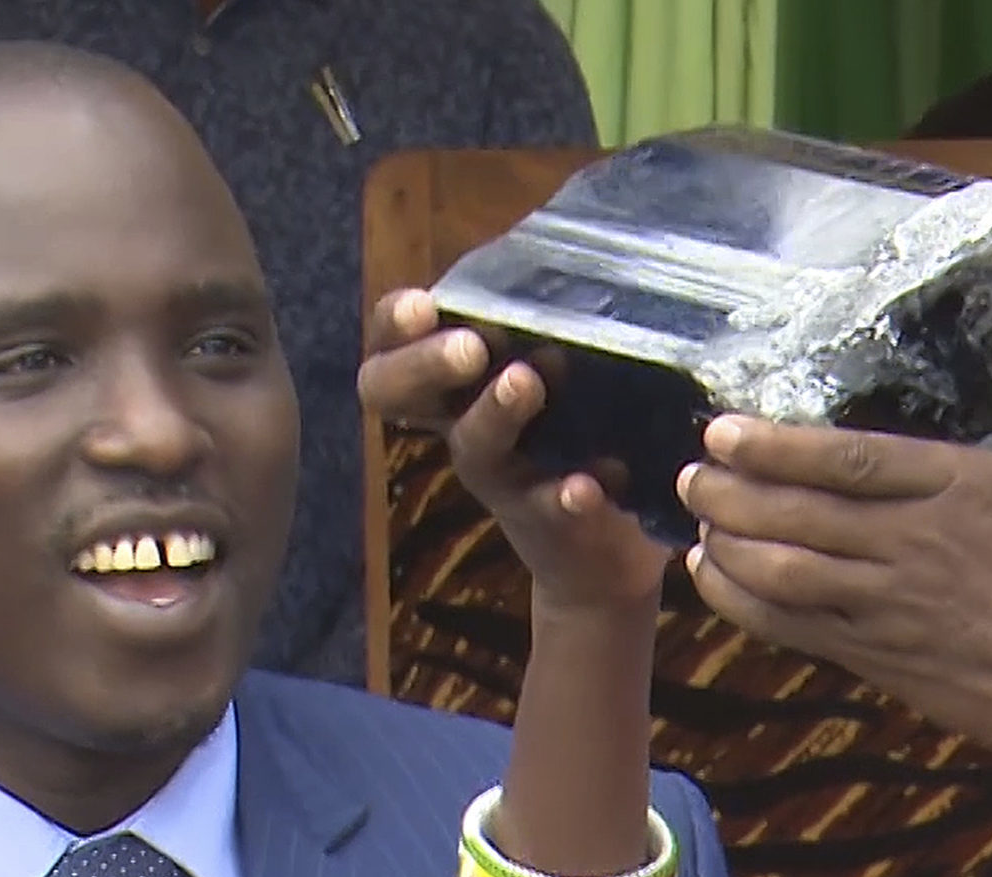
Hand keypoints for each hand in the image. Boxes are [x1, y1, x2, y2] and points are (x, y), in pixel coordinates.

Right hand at [357, 289, 670, 612]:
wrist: (601, 537)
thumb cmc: (570, 419)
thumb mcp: (550, 356)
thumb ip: (541, 309)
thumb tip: (573, 224)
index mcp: (449, 377)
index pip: (390, 344)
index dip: (395, 324)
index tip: (424, 304)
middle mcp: (456, 422)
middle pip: (397, 394)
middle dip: (426, 365)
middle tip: (470, 346)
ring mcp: (496, 473)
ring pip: (472, 446)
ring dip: (495, 413)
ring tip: (525, 382)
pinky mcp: (542, 517)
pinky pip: (545, 508)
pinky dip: (565, 494)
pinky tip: (585, 483)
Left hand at [676, 281, 991, 803]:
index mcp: (957, 488)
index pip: (853, 463)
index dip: (780, 448)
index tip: (726, 430)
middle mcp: (914, 545)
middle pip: (802, 516)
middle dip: (733, 494)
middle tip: (693, 470)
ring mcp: (888, 604)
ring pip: (786, 574)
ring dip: (730, 544)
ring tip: (698, 515)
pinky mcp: (873, 652)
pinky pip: (790, 627)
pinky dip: (741, 601)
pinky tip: (712, 573)